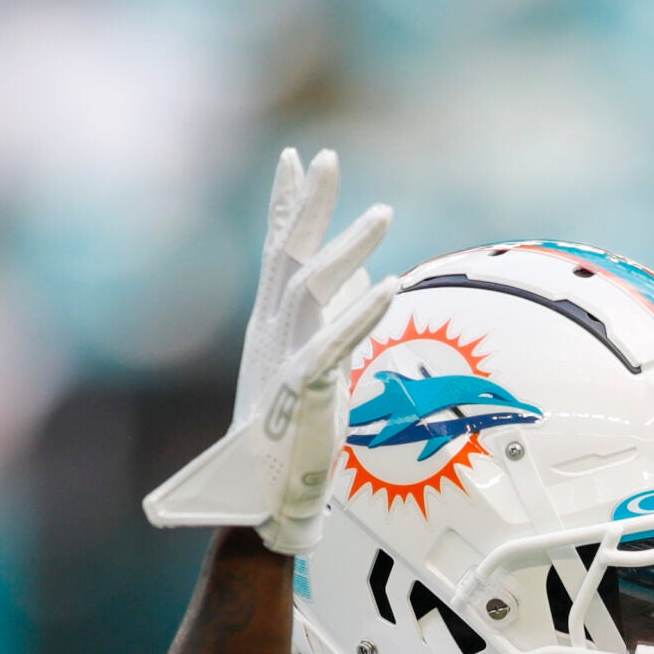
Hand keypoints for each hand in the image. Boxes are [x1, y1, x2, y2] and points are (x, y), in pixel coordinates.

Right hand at [142, 149, 399, 554]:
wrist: (262, 497)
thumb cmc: (287, 430)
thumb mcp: (305, 364)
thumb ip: (330, 320)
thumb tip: (360, 281)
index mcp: (270, 324)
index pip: (278, 252)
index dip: (286, 204)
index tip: (297, 158)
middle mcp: (272, 332)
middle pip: (288, 254)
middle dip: (306, 204)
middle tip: (325, 156)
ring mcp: (284, 357)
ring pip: (311, 288)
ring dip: (349, 248)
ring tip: (385, 214)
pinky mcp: (303, 389)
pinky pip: (333, 343)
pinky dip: (361, 314)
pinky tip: (391, 286)